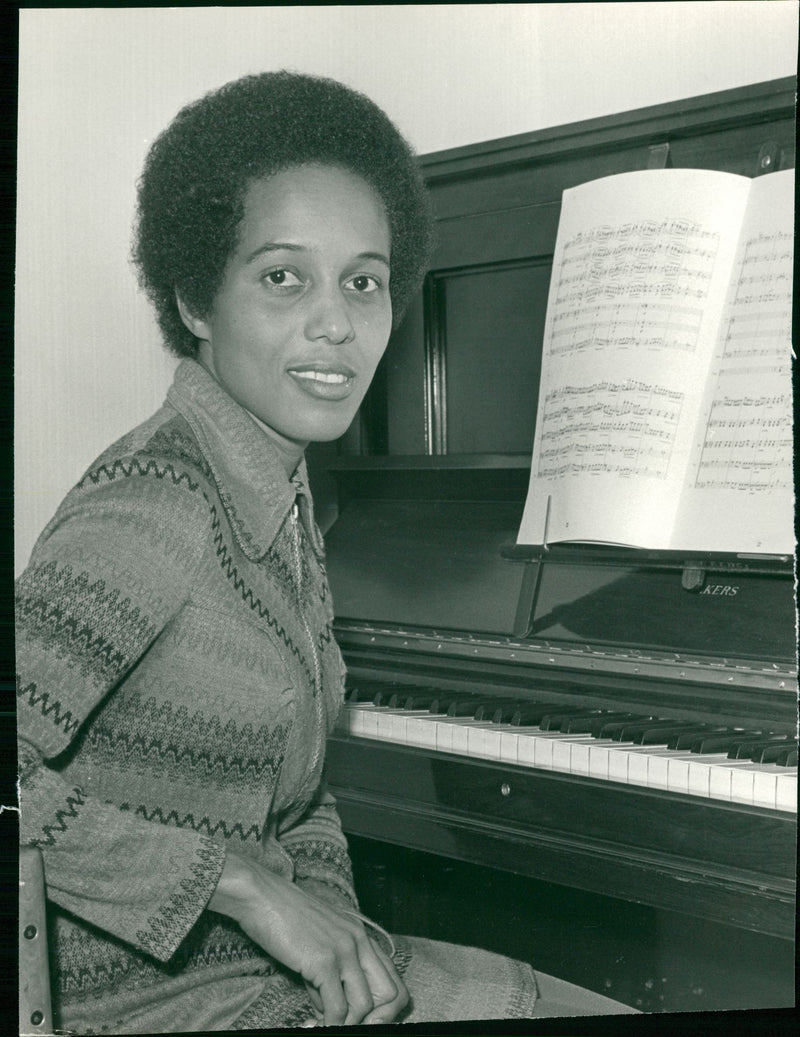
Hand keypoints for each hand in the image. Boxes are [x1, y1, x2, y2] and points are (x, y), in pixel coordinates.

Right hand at [209, 851, 408, 1024]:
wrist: (261, 897)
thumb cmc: (282, 918)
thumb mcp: (317, 942)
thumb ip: (330, 974)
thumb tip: (331, 1010)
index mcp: (360, 935)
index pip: (392, 978)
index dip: (385, 1007)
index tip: (362, 1019)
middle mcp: (359, 941)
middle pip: (391, 993)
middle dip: (374, 1018)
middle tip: (348, 1025)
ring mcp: (344, 950)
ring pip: (364, 1006)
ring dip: (347, 1022)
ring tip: (326, 1024)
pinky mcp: (324, 962)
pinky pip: (338, 1008)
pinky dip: (330, 1023)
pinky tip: (314, 1023)